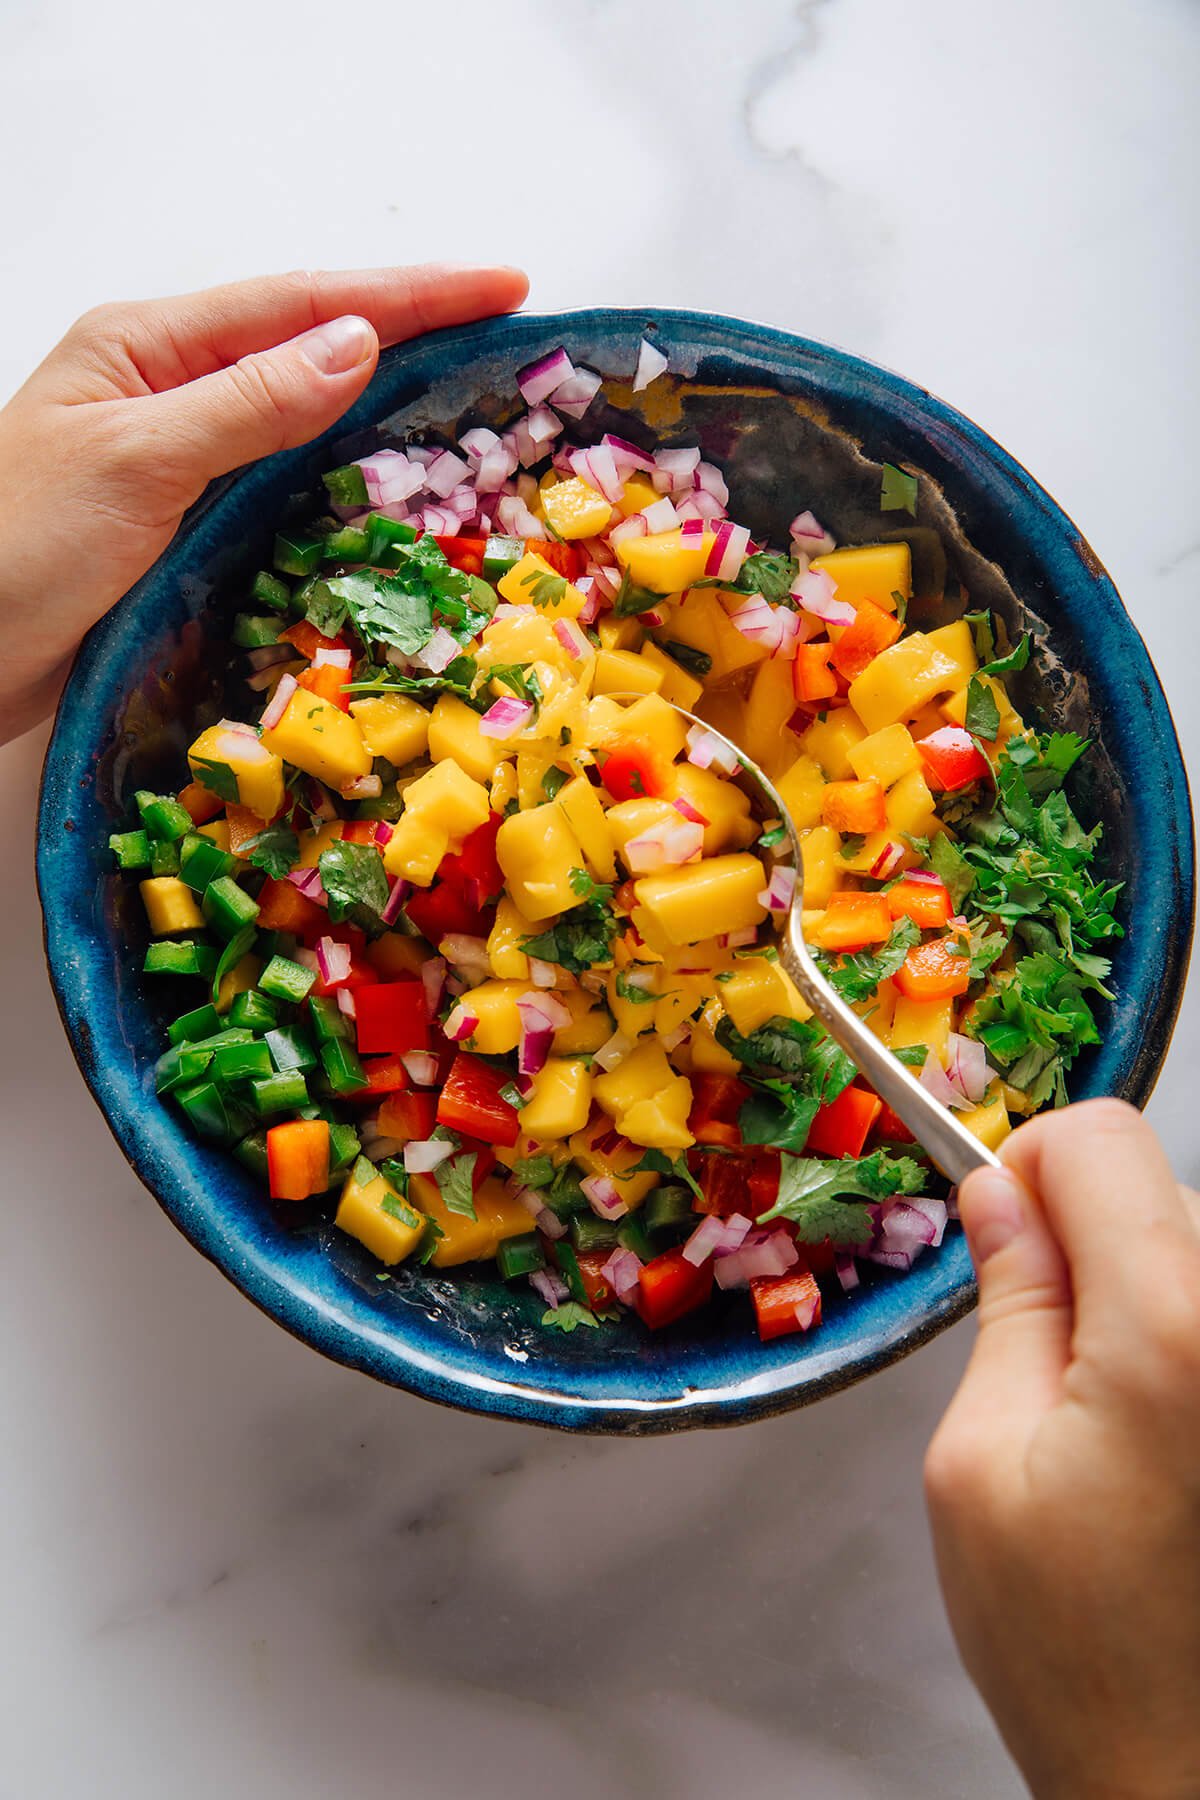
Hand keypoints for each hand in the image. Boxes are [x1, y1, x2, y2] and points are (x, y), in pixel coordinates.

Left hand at [0, 263, 527, 742]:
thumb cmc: (14, 550)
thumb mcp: (136, 463)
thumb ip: (248, 403)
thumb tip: (358, 342)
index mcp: (148, 345)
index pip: (302, 301)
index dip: (410, 294)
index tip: (502, 288)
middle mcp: (170, 389)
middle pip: (311, 342)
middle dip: (412, 332)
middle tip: (508, 335)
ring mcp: (180, 455)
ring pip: (305, 412)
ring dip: (387, 401)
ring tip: (473, 397)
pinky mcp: (186, 522)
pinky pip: (285, 479)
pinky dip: (345, 472)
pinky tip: (387, 483)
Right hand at [925, 1099, 1199, 1797]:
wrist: (1187, 1780)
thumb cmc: (1079, 1654)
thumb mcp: (982, 1464)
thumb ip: (1008, 1305)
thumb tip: (1001, 1196)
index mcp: (1172, 1330)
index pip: (1100, 1139)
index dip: (1027, 1172)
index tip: (1000, 1242)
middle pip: (1157, 1189)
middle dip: (1085, 1242)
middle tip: (1050, 1364)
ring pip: (1198, 1249)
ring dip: (1144, 1298)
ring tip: (1117, 1424)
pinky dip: (1183, 1342)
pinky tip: (1167, 1440)